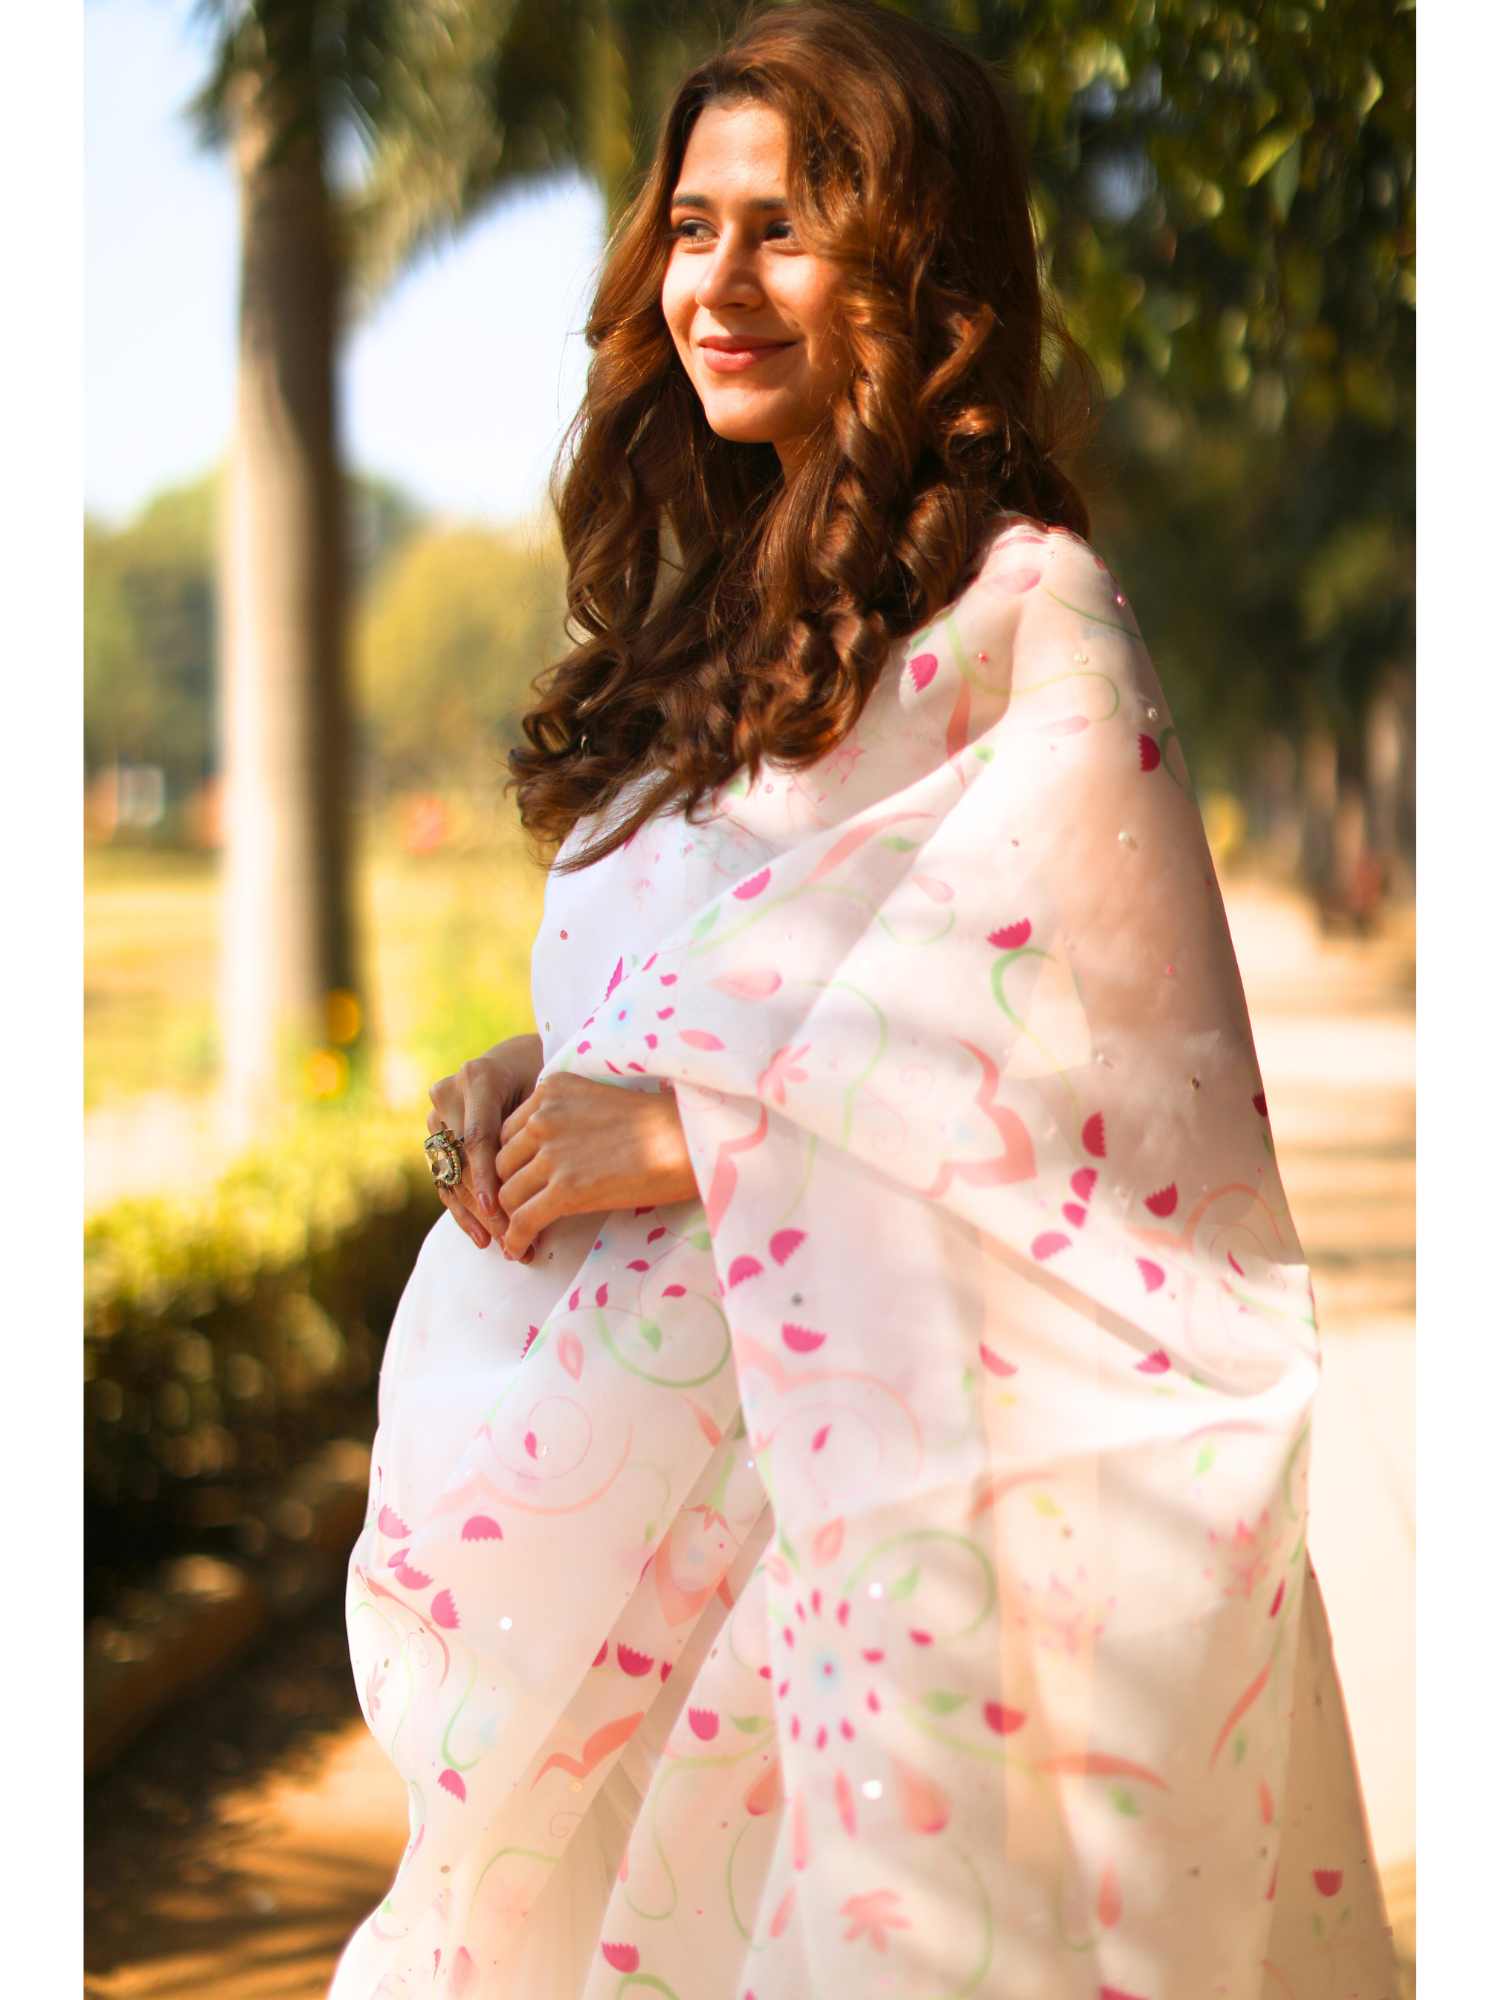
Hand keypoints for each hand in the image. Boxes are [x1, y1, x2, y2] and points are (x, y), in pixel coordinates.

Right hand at [427, 1034, 544, 1249]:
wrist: (519, 1061)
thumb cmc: (545, 1077)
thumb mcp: (546, 1091)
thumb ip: (536, 1128)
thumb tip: (538, 1185)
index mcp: (478, 1077)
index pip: (477, 1136)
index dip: (486, 1177)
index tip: (498, 1211)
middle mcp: (449, 1094)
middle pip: (462, 1161)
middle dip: (486, 1205)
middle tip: (512, 1239)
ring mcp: (437, 1117)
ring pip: (452, 1175)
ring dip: (476, 1215)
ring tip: (504, 1245)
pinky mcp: (435, 1138)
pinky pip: (445, 1180)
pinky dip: (464, 1211)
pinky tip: (482, 1238)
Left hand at [495, 1072, 698, 1261]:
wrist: (689, 1136)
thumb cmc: (658, 1121)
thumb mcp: (598, 1101)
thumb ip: (565, 1118)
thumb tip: (550, 1157)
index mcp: (550, 1089)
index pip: (508, 1133)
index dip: (513, 1163)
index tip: (523, 1184)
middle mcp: (542, 1116)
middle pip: (502, 1164)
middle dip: (508, 1191)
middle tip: (520, 1213)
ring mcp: (551, 1153)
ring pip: (507, 1195)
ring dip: (510, 1219)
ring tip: (520, 1235)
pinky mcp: (565, 1189)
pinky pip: (523, 1221)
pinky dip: (515, 1240)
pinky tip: (519, 1252)